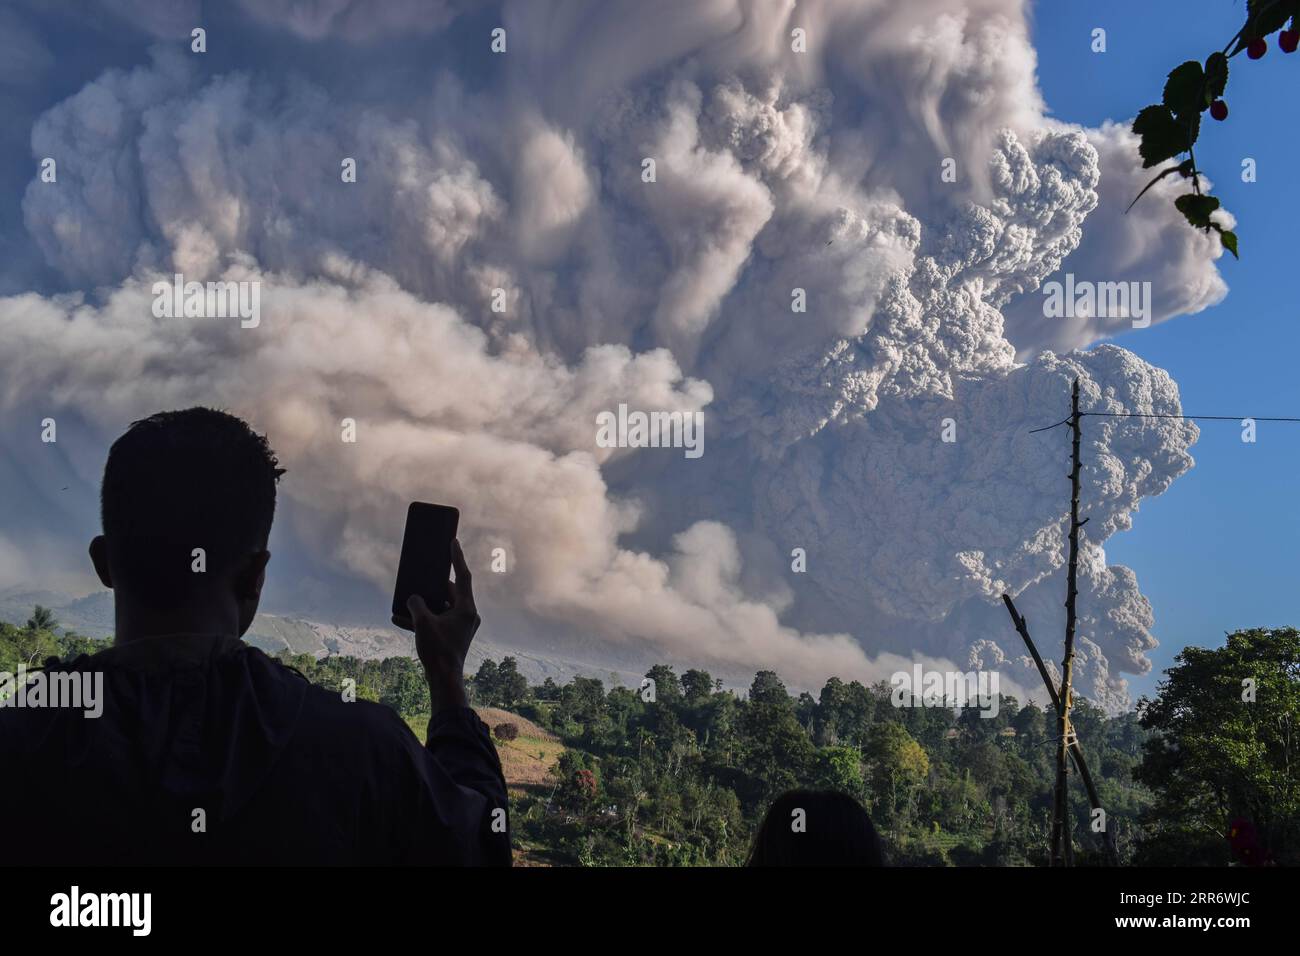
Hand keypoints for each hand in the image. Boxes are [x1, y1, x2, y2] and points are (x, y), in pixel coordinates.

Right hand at [401, 539, 479, 712]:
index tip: (453, 541)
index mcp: (466, 608)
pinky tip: (397, 618)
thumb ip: (416, 604)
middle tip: (423, 571)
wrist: (444, 680)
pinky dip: (421, 619)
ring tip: (405, 596)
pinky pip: (436, 621)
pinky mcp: (452, 636)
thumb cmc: (438, 651)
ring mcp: (461, 626)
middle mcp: (467, 615)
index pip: (463, 576)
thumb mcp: (423, 623)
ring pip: (440, 607)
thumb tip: (413, 598)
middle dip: (432, 584)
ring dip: (423, 603)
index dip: (456, 557)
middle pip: (450, 591)